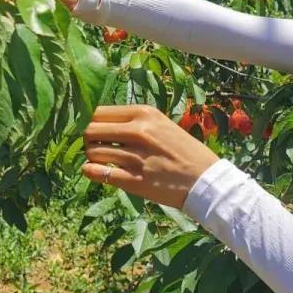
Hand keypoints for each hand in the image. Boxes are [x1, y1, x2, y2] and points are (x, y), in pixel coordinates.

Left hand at [82, 104, 219, 209]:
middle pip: (90, 130)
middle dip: (86, 139)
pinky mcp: (134, 180)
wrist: (205, 180)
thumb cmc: (183, 150)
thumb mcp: (161, 124)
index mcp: (144, 113)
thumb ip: (132, 121)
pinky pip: (99, 173)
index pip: (98, 112)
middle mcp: (138, 131)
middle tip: (94, 145)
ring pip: (92, 151)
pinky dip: (91, 171)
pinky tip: (94, 171)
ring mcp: (135, 156)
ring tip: (101, 159)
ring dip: (91, 156)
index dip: (87, 121)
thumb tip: (98, 122)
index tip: (88, 129)